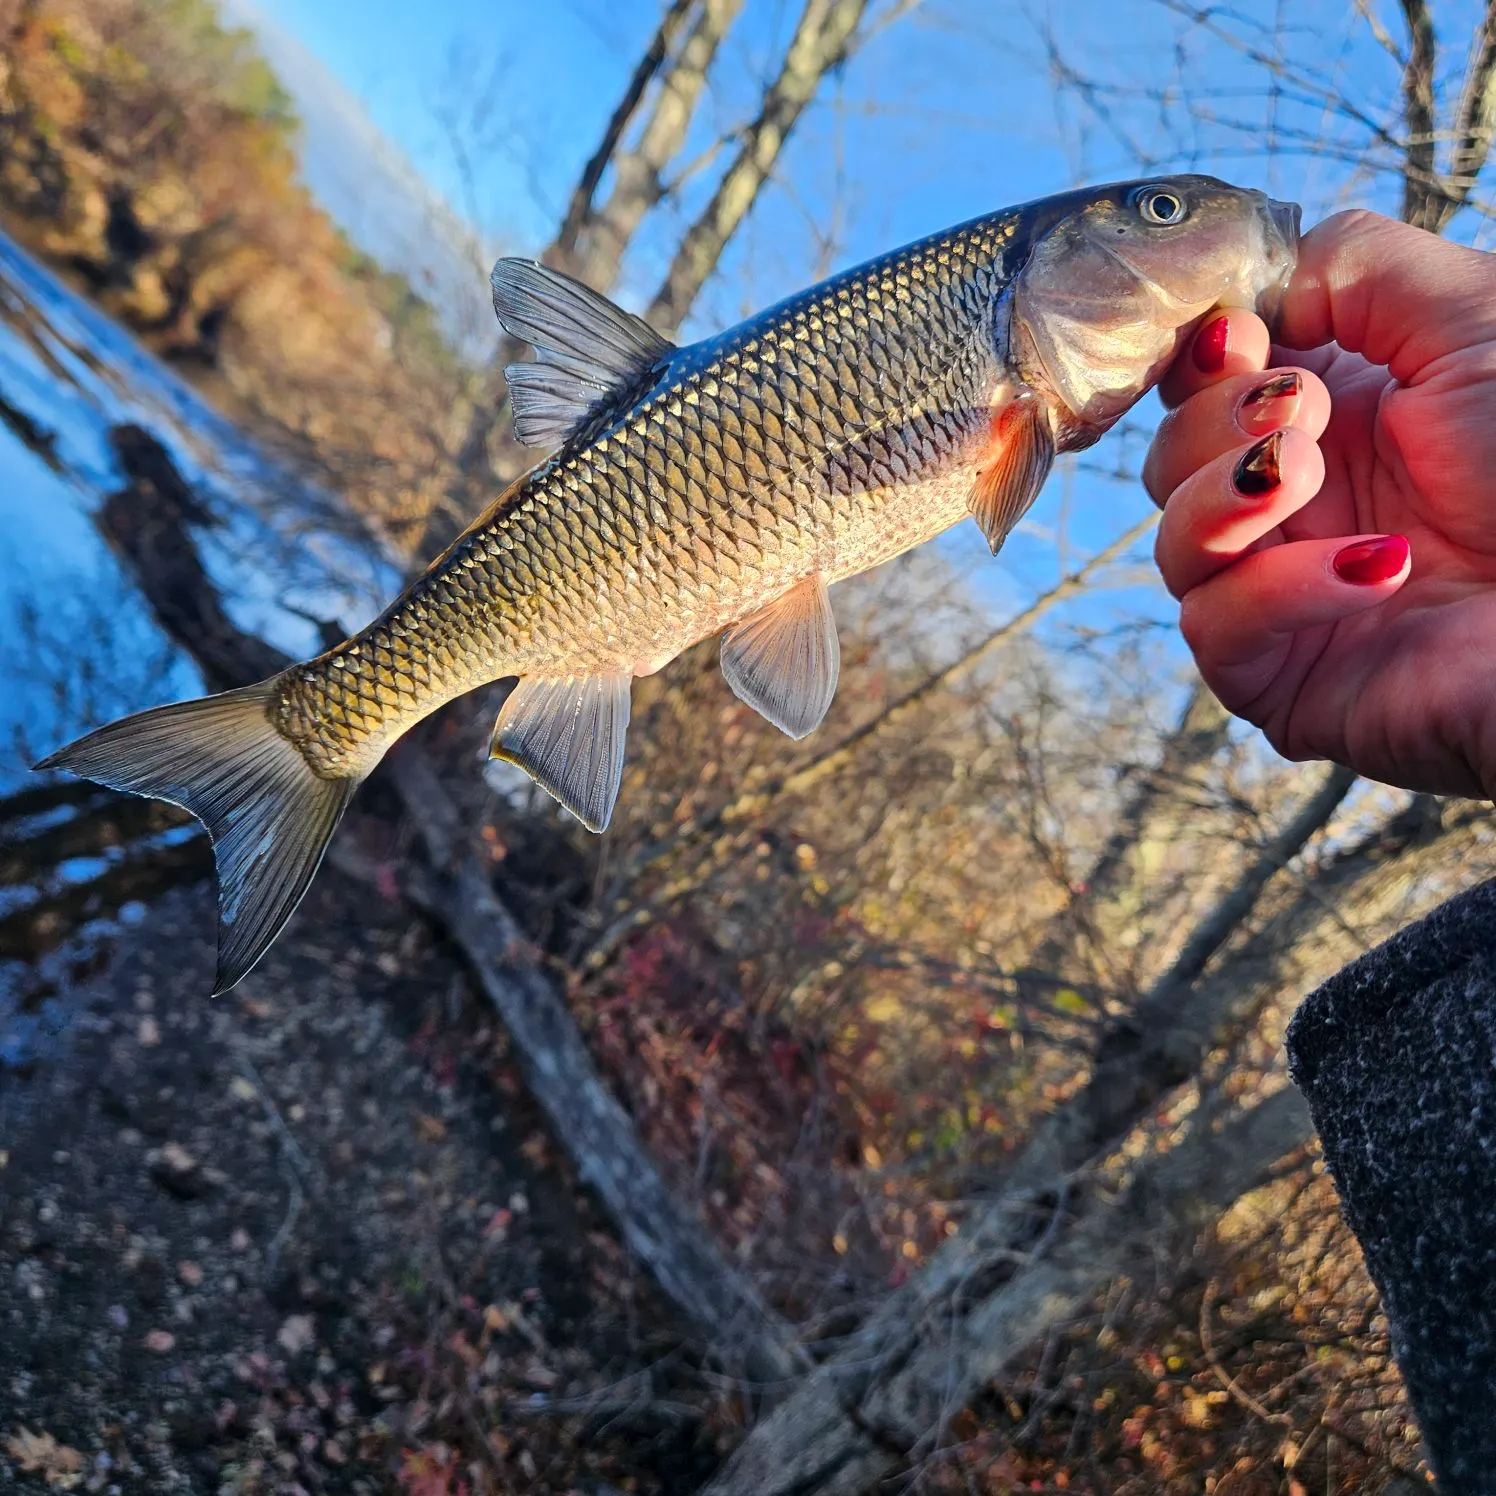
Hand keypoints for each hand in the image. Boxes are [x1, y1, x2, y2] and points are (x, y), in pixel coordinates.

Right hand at [1144, 209, 1495, 800]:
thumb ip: (1357, 265)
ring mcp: (1284, 599)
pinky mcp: (1282, 681)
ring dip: (1226, 498)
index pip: (1204, 390)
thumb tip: (1257, 290)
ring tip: (1308, 474)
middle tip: (1304, 417)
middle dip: (1216, 424)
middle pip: (1170, 463)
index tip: (1240, 339)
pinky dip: (1278, 588)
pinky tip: (1374, 566)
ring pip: (1173, 549)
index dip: (1199, 361)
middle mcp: (1299, 511)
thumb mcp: (1472, 317)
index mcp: (1337, 423)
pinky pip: (1216, 628)